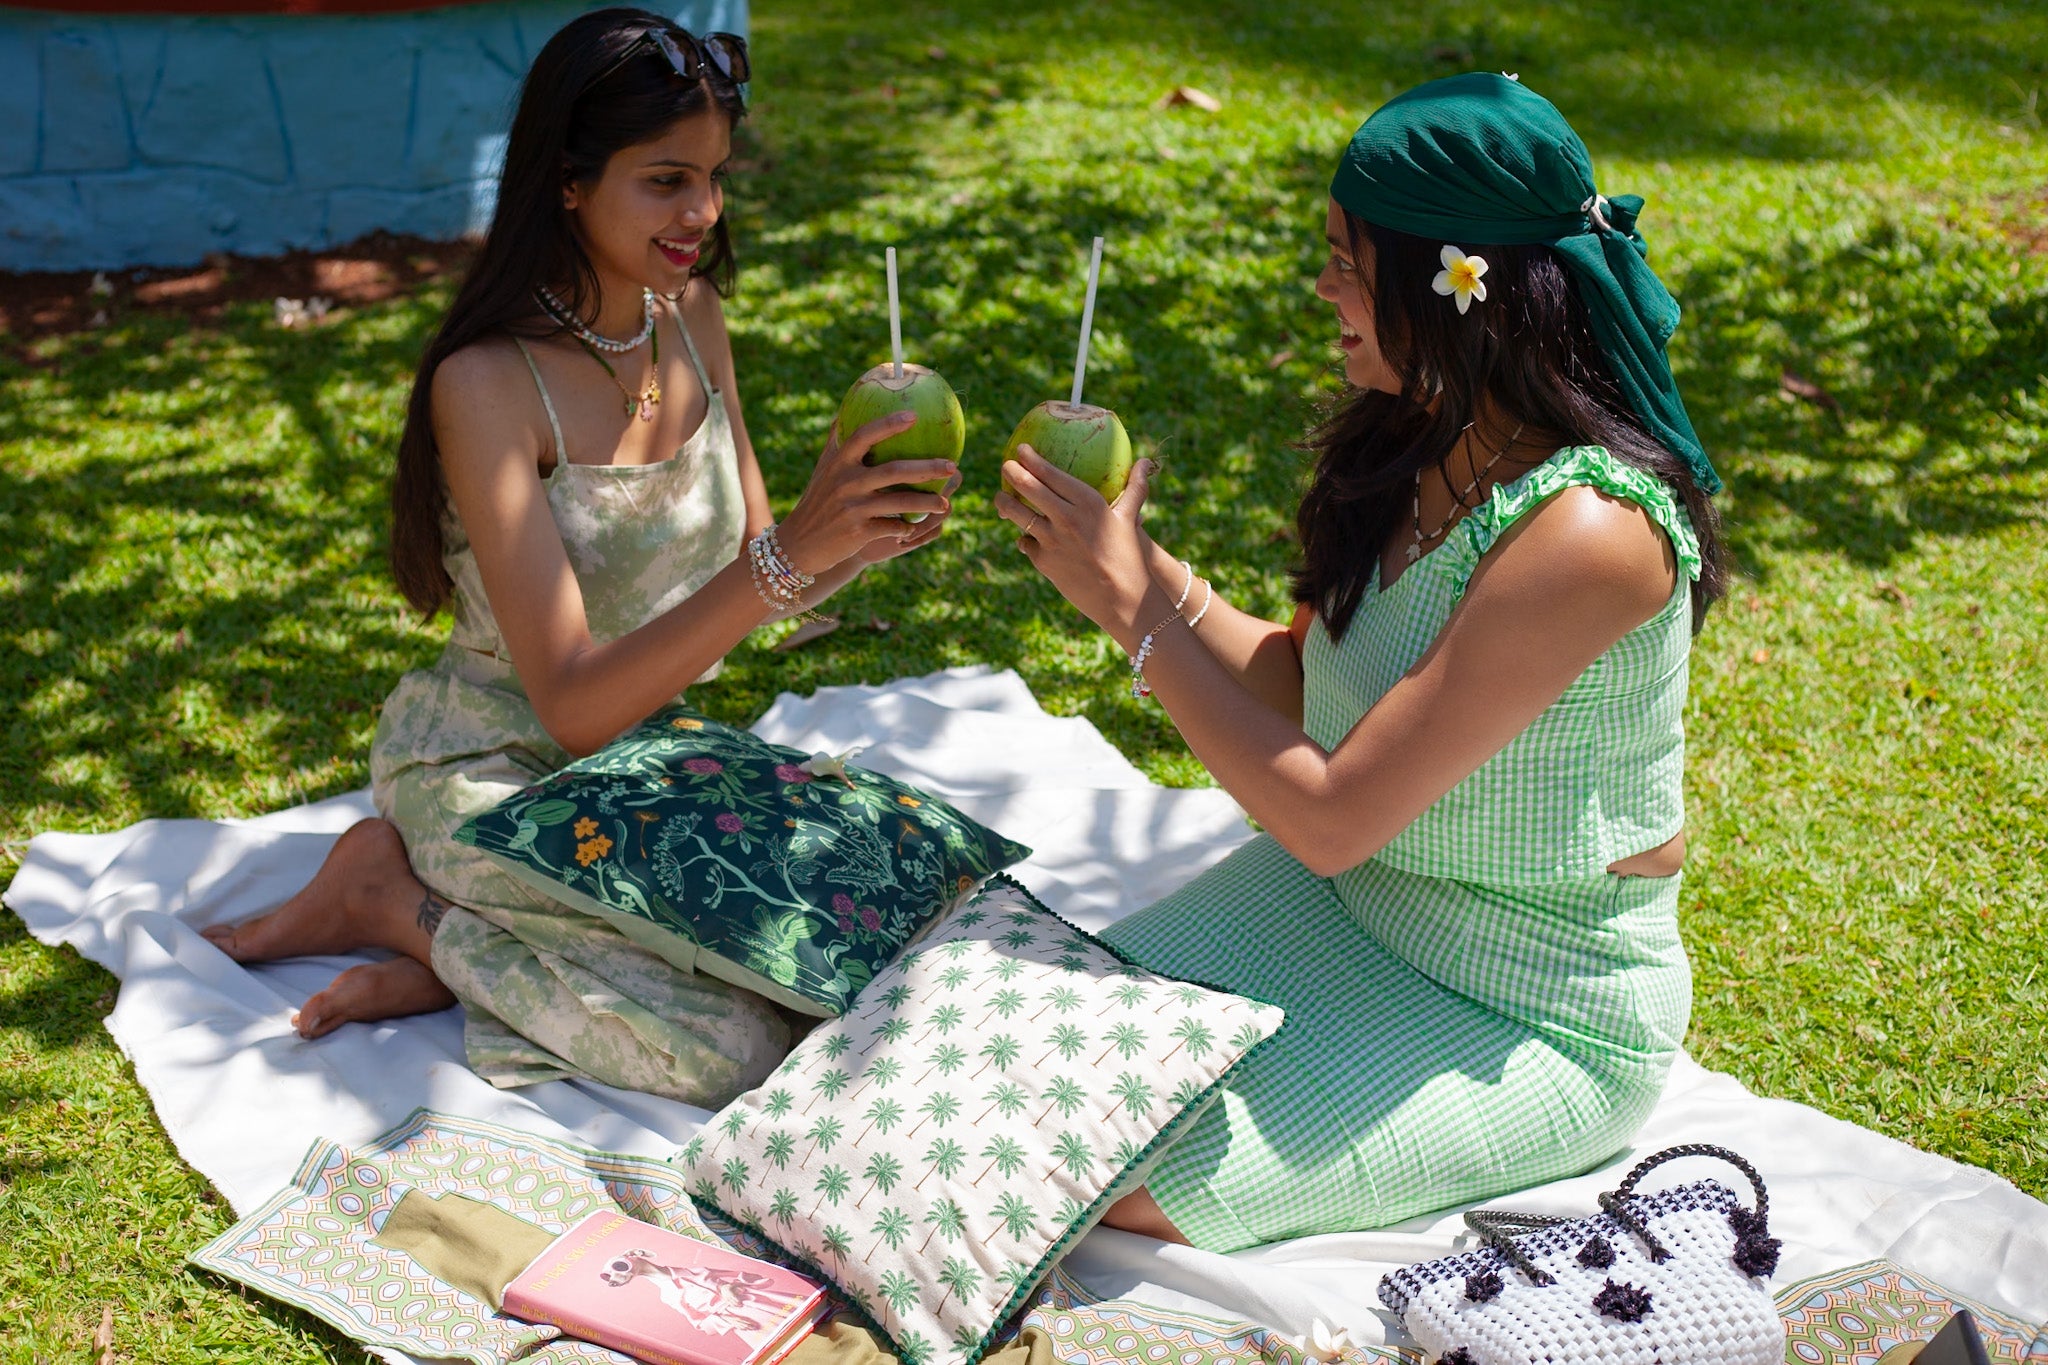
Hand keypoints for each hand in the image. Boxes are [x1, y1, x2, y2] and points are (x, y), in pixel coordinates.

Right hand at [777, 411, 956, 573]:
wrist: (800, 544)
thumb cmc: (818, 500)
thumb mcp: (823, 469)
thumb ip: (837, 441)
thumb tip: (848, 408)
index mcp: (839, 462)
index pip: (865, 435)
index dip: (889, 424)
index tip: (914, 416)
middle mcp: (846, 482)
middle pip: (894, 470)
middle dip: (928, 468)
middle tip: (952, 465)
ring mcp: (853, 508)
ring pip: (900, 502)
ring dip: (928, 503)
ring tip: (946, 503)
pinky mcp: (859, 532)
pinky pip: (894, 526)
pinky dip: (907, 527)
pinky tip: (916, 526)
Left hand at [994, 449, 1161, 649]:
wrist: (1121, 599)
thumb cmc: (1129, 556)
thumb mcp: (1130, 518)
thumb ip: (1134, 488)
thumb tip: (1145, 461)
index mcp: (1088, 502)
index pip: (1051, 473)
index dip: (1031, 458)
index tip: (1021, 449)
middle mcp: (1067, 518)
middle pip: (1028, 487)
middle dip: (1011, 471)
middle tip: (1005, 465)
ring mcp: (1052, 540)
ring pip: (1016, 514)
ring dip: (1003, 503)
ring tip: (1000, 498)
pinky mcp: (1043, 561)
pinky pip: (1025, 543)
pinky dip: (1025, 539)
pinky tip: (1026, 538)